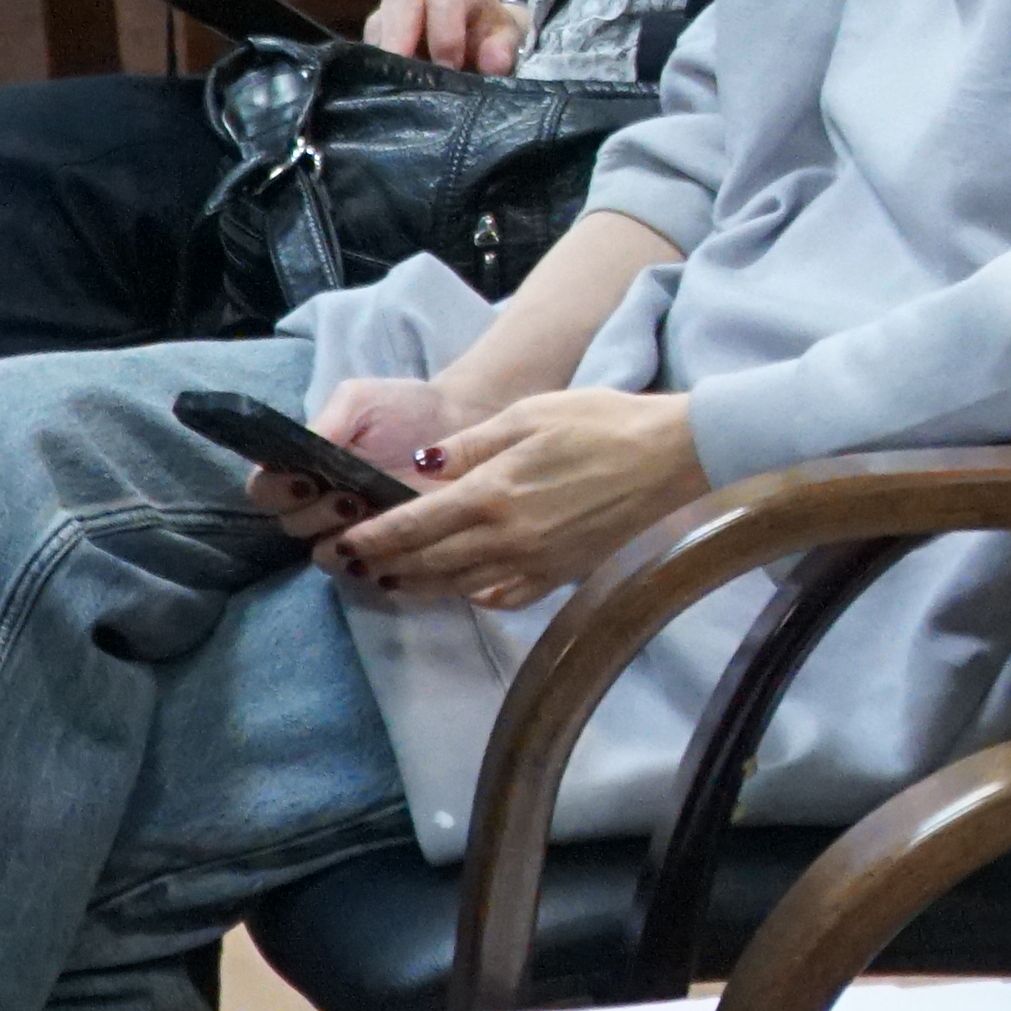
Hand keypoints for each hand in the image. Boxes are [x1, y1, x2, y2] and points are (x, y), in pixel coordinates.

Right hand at [250, 374, 463, 539]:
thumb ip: (329, 420)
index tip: (305, 481)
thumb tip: (303, 447)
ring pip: (324, 554)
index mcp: (302, 468)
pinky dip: (374, 560)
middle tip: (350, 499)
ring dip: (342, 541)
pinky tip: (395, 539)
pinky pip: (365, 570)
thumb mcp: (362, 400)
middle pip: (291, 526)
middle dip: (315, 515)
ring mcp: (351, 530)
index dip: (277, 492)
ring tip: (373, 515)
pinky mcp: (384, 550)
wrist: (461, 424)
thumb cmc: (405, 409)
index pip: (265, 490)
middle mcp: (318, 504)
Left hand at [327, 390, 706, 610]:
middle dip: (382, 566)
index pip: (411, 526)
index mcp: (490, 493)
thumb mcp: (528, 414)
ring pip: (458, 586)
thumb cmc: (600, 423)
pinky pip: (505, 596)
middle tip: (350, 568)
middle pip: (426, 564)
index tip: (341, 544)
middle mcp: (504, 538)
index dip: (371, 538)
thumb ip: (469, 445)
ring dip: (417, 586)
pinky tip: (464, 589)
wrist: (670, 456)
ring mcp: (534, 562)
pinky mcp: (561, 574)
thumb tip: (423, 467)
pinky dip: (475, 596)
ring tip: (390, 581)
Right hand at [363, 0, 531, 74]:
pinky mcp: (377, 28)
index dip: (445, 36)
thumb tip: (493, 65)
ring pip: (378, 22)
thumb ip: (503, 50)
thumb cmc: (490, 34)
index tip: (449, 70)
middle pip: (400, 1)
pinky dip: (375, 64)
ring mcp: (393, 7)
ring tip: (394, 84)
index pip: (445, 0)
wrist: (476, 33)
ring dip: (384, 54)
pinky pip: (367, 42)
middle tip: (406, 75)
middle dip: (401, 39)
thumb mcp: (506, 39)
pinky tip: (386, 85)